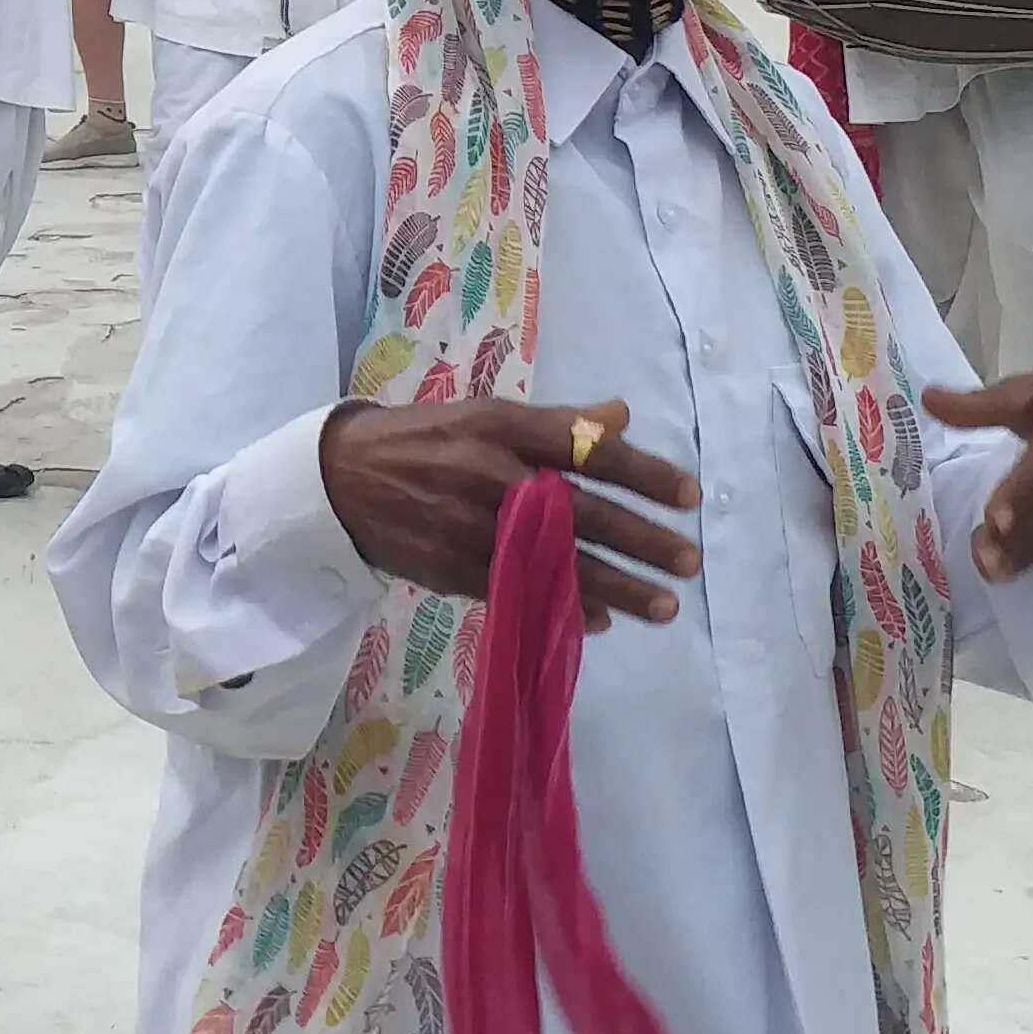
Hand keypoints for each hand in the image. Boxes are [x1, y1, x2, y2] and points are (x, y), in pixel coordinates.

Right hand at [315, 397, 702, 632]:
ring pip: (557, 562)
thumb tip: (620, 416)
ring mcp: (471, 526)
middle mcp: (490, 474)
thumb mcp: (486, 414)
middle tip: (689, 562)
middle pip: (582, 512)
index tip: (690, 495)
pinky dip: (564, 605)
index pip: (587, 449)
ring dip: (617, 587)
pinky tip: (601, 619)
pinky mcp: (454, 567)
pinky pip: (521, 589)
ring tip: (663, 605)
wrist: (343, 477)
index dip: (643, 473)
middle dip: (642, 541)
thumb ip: (555, 422)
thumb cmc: (425, 438)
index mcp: (501, 427)